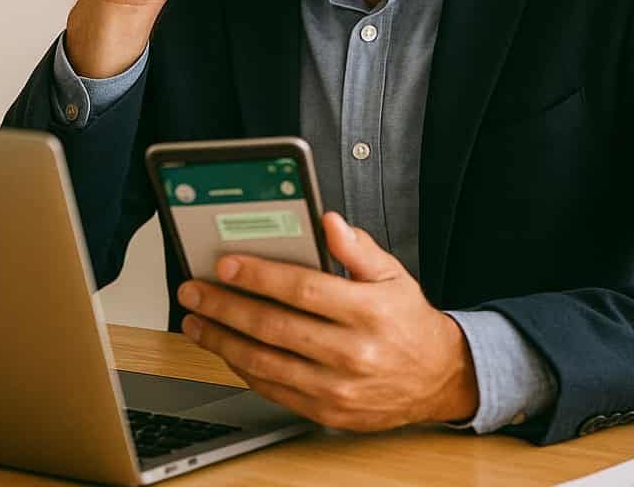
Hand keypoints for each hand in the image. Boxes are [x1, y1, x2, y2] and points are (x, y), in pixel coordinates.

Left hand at [176, 212, 478, 431]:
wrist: (438, 378)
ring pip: (266, 363)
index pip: (303, 289)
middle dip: (226, 306)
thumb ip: (357, 247)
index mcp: (369, 311)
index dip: (260, 275)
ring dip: (223, 340)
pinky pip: (274, 390)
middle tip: (195, 289)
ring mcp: (338, 388)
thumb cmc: (408, 321)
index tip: (226, 264)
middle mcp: (353, 353)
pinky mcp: (327, 412)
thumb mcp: (393, 274)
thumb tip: (328, 221)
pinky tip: (225, 348)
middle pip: (275, 327)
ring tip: (196, 320)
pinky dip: (243, 368)